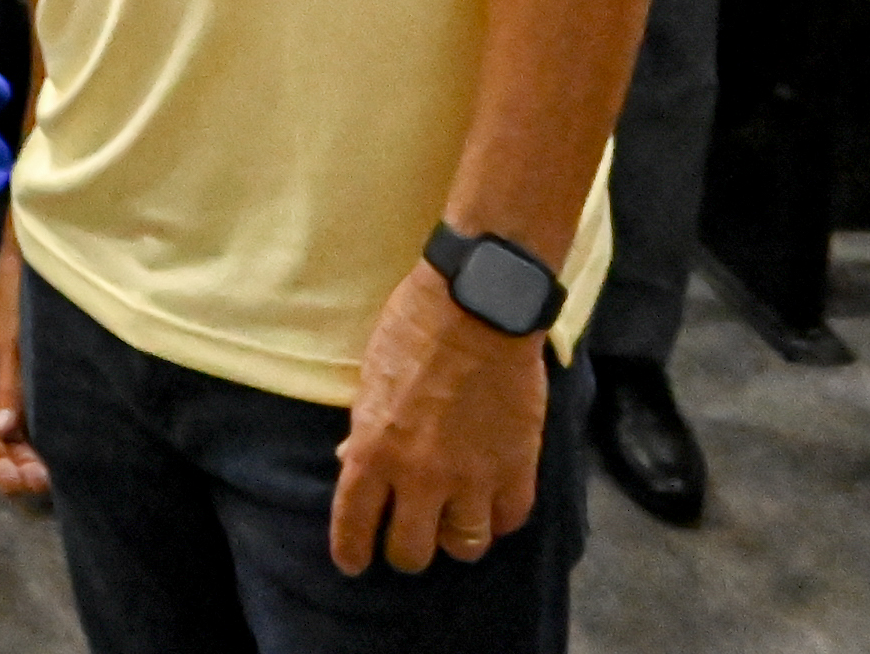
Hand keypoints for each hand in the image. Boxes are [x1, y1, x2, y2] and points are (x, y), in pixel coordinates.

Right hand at [0, 233, 46, 498]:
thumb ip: (10, 384)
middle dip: (13, 462)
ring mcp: (14, 380)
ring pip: (15, 429)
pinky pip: (33, 414)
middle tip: (40, 485)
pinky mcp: (36, 375)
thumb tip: (3, 432)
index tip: (15, 482)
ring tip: (49, 476)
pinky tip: (57, 450)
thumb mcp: (12, 338)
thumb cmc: (18, 294)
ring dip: (28, 453)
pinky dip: (41, 435)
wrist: (39, 257)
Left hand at [330, 262, 547, 575]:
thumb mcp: (371, 378)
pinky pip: (508, 519)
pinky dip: (499, 517)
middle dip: (406, 551)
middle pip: (411, 552)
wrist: (480, 306)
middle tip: (410, 538)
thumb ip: (366, 430)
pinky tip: (492, 503)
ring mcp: (473, 477)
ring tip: (455, 521)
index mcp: (375, 451)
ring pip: (464, 547)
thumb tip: (355, 464)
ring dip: (455, 538)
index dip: (352, 551)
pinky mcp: (517, 468)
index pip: (354, 526)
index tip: (354, 562)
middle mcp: (421, 476)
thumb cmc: (414, 329)